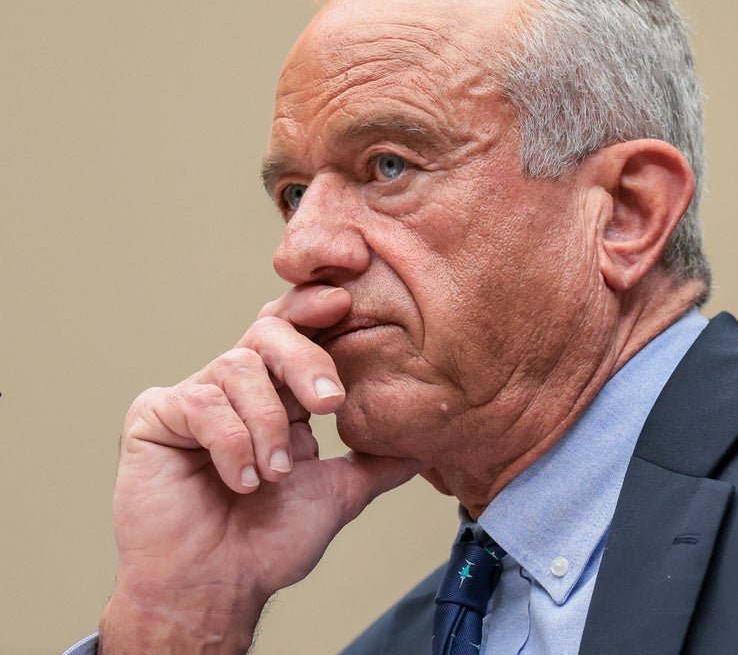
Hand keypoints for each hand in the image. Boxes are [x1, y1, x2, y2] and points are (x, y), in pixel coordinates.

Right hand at [98, 285, 422, 653]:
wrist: (218, 587)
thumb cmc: (269, 544)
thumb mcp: (341, 492)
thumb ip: (380, 462)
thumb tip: (429, 444)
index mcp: (279, 393)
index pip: (299, 330)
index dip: (317, 307)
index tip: (345, 302)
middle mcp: (237, 386)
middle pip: (270, 330)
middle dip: (306, 360)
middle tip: (330, 403)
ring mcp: (195, 397)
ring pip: (238, 366)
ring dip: (268, 424)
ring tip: (274, 476)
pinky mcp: (156, 415)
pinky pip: (200, 402)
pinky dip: (230, 442)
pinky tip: (242, 480)